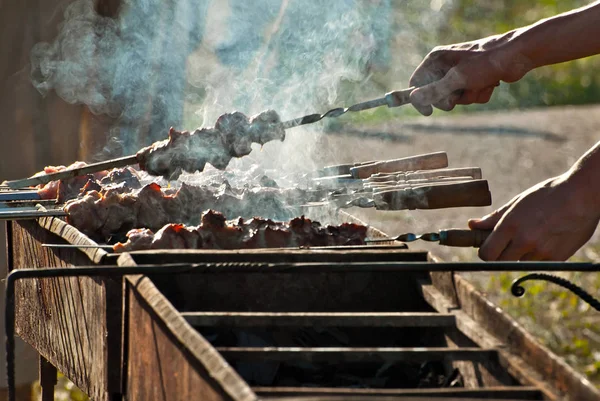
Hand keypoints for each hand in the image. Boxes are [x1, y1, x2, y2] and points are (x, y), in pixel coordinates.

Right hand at [408, 35, 530, 114]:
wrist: (516, 56)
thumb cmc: (485, 63)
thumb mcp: (457, 79)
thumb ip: (434, 90)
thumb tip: (413, 98)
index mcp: (436, 60)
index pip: (416, 83)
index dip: (420, 99)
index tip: (428, 112)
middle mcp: (445, 66)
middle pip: (435, 94)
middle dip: (451, 99)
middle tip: (461, 92)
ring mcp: (459, 74)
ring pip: (455, 98)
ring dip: (469, 97)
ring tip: (480, 84)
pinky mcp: (472, 80)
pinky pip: (469, 97)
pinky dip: (479, 94)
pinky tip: (489, 84)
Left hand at [469, 175, 599, 260]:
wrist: (584, 195)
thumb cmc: (547, 195)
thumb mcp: (517, 202)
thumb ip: (493, 218)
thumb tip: (472, 225)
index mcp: (511, 225)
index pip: (486, 254)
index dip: (485, 252)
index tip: (488, 247)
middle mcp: (524, 241)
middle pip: (499, 262)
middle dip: (499, 256)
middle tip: (505, 245)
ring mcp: (542, 251)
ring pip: (520, 263)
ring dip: (520, 255)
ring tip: (532, 234)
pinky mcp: (557, 258)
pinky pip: (538, 264)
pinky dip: (537, 256)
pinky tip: (545, 239)